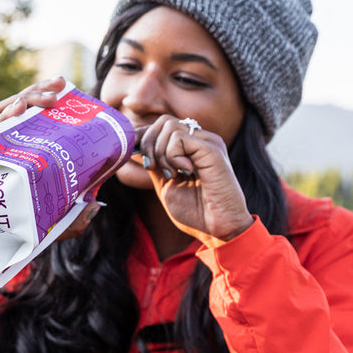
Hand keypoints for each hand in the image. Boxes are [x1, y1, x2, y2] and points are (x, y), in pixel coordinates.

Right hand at [0, 75, 102, 241]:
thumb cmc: (21, 226)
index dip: (53, 100)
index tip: (70, 91)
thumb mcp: (56, 225)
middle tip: (60, 83)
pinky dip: (6, 113)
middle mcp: (14, 142)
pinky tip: (20, 107)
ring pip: (11, 108)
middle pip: (27, 105)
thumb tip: (96, 206)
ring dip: (29, 96)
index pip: (41, 118)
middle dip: (43, 89)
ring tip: (49, 97)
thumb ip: (77, 218)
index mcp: (30, 151)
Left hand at [138, 116, 252, 242]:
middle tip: (153, 168)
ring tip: (173, 174)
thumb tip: (135, 144)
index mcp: (192, 147)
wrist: (218, 230)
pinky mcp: (212, 149)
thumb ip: (155, 162)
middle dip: (149, 144)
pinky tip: (184, 172)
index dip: (143, 137)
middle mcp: (202, 140)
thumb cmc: (196, 212)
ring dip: (161, 153)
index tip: (134, 154)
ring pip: (169, 126)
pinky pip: (179, 138)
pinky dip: (172, 156)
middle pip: (163, 121)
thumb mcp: (166, 183)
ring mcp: (209, 141)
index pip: (162, 126)